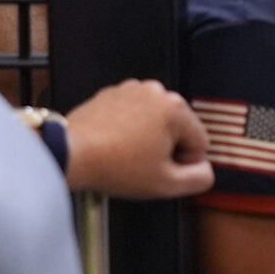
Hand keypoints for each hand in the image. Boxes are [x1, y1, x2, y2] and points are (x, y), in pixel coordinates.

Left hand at [63, 80, 212, 198]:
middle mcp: (156, 92)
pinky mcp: (112, 94)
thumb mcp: (167, 184)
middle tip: (144, 166)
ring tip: (128, 156)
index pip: (200, 142)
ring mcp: (132, 90)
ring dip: (148, 138)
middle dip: (166, 148)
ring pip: (155, 121)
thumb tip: (204, 171)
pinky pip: (133, 114)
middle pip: (178, 128)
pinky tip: (116, 145)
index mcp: (176, 109)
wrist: (70, 153)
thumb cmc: (113, 165)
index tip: (165, 172)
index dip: (186, 164)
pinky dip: (129, 129)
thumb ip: (199, 179)